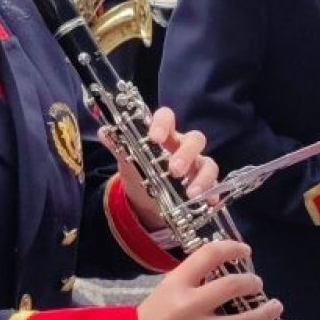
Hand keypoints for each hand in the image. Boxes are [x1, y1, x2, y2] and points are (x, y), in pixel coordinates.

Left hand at [100, 106, 217, 231]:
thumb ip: (119, 147)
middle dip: (186, 153)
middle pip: (195, 139)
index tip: (154, 137)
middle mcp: (183, 146)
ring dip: (201, 176)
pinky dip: (213, 192)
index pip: (167, 117)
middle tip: (174, 170)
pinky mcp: (204, 183)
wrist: (144, 200)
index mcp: (164, 134)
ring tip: (190, 193)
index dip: (163, 123)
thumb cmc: (139, 172)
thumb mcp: (128, 161)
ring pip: (207, 162)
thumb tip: (104, 133)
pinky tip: (209, 201)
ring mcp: (196, 164)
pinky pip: (214, 184)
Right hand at [136, 239, 290, 319]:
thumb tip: (223, 275)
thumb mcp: (164, 292)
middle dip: (251, 283)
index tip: (244, 251)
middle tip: (258, 284)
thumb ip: (191, 283)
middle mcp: (187, 306)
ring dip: (265, 313)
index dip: (231, 248)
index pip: (207, 256)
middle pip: (230, 286)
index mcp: (175, 284)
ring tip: (275, 307)